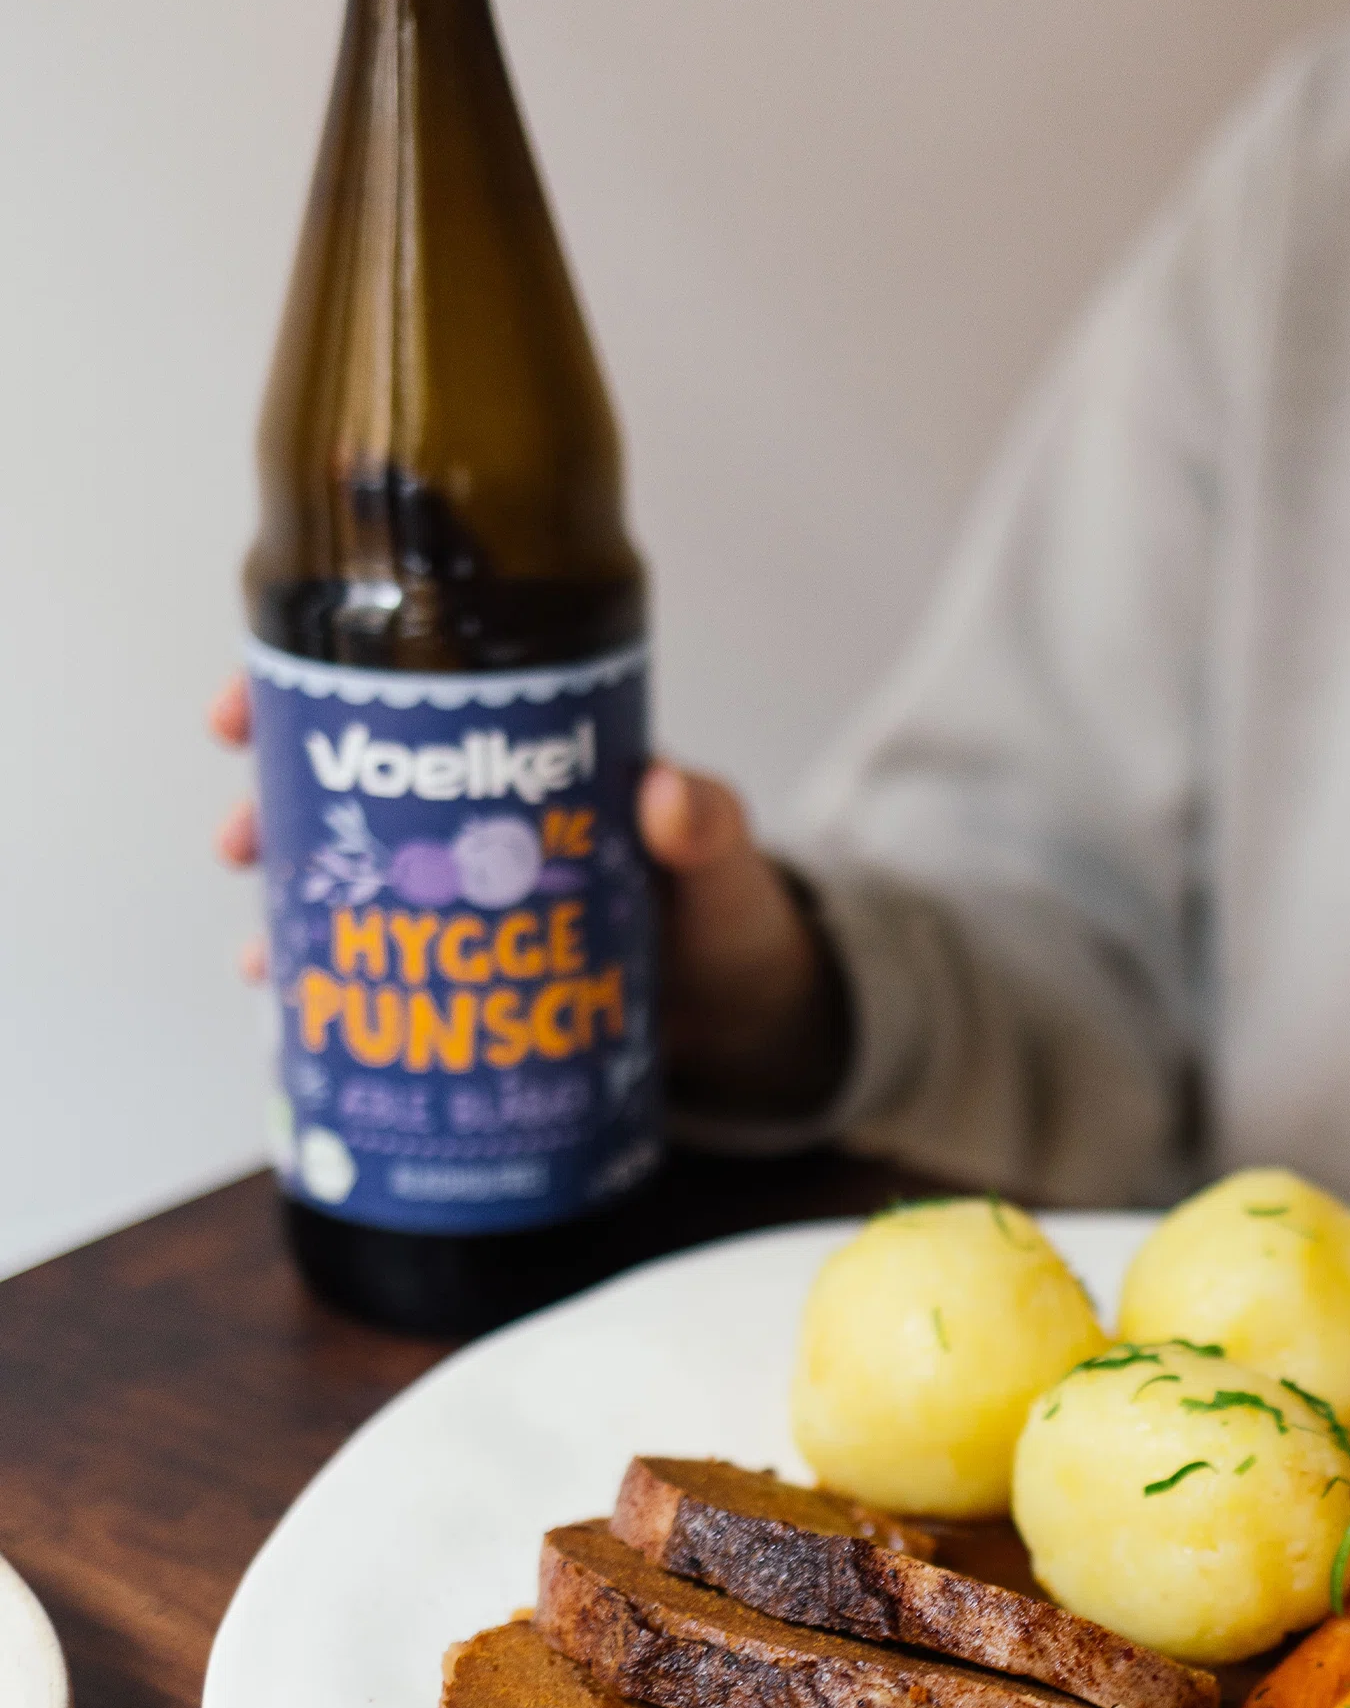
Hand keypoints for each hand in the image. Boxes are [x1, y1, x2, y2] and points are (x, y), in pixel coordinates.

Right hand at [211, 681, 844, 1116]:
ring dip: (292, 903)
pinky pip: (382, 965)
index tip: (256, 700)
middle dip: (279, 807)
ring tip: (259, 949)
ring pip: (354, 878)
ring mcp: (469, 896)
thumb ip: (710, 830)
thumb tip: (669, 794)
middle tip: (238, 839)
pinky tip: (289, 1005)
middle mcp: (484, 822)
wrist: (753, 1017)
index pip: (417, 699)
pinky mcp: (469, 970)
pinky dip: (331, 980)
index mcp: (535, 766)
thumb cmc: (734, 919)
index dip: (326, 690)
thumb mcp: (727, 866)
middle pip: (355, 791)